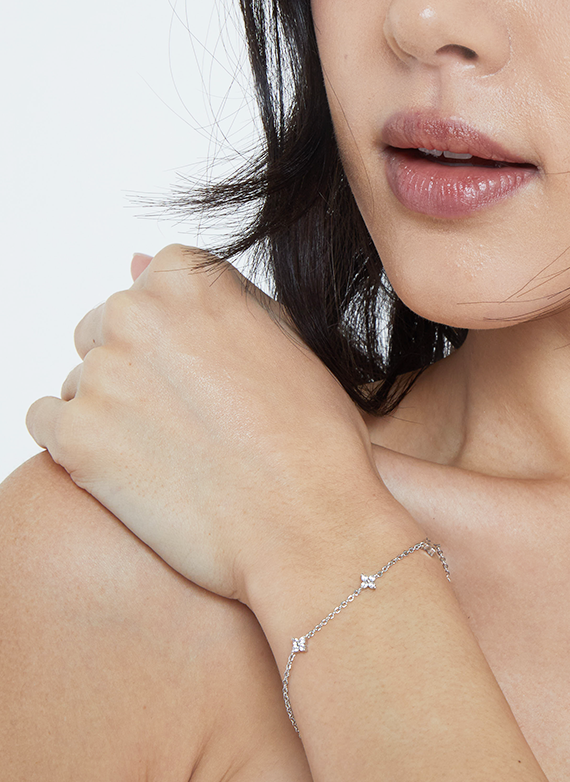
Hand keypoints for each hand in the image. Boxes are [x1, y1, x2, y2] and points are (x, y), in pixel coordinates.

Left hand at [26, 245, 394, 602]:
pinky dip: (80, 446)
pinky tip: (137, 469)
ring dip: (113, 410)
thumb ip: (208, 296)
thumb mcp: (281, 341)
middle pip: (108, 327)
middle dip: (140, 369)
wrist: (307, 523)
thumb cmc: (311, 436)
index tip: (213, 375)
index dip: (184, 337)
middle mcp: (136, 313)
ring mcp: (101, 373)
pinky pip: (46, 422)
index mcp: (189, 280)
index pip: (153, 284)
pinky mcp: (74, 436)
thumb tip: (131, 258)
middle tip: (195, 421)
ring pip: (81, 379)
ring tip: (177, 453)